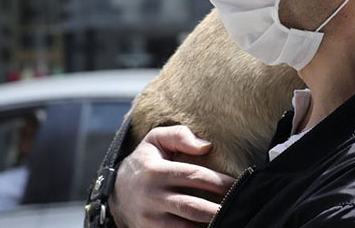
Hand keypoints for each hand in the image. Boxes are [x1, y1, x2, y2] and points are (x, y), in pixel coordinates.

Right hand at [109, 125, 235, 227]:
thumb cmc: (145, 161)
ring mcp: (150, 218)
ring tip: (229, 218)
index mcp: (155, 171)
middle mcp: (152, 196)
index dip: (218, 181)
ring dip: (209, 224)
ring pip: (185, 227)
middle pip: (192, 206)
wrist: (115, 192)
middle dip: (218, 208)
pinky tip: (211, 226)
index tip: (238, 184)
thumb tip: (207, 146)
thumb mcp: (156, 140)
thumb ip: (180, 136)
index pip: (193, 176)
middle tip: (240, 205)